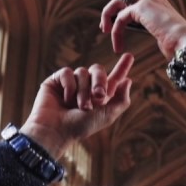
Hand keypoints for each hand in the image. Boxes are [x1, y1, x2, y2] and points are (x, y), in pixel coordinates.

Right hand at [19, 55, 134, 158]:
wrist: (56, 130)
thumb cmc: (81, 127)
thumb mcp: (107, 116)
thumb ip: (121, 100)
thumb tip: (128, 81)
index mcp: (99, 97)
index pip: (112, 78)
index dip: (121, 68)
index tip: (129, 56)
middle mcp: (86, 88)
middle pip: (98, 70)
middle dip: (100, 81)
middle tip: (98, 96)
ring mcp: (71, 83)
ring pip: (83, 72)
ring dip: (83, 91)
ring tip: (78, 107)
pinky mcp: (56, 81)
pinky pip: (67, 73)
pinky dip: (69, 86)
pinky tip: (65, 99)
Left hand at [100, 0, 185, 59]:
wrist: (185, 42)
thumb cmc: (180, 45)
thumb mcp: (165, 36)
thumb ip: (156, 32)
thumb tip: (155, 39)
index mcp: (160, 4)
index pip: (135, 2)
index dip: (122, 13)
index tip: (114, 28)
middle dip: (111, 10)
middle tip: (105, 27)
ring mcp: (147, 1)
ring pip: (119, 1)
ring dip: (108, 15)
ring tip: (105, 31)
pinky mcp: (141, 8)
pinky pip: (120, 18)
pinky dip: (116, 31)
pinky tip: (118, 46)